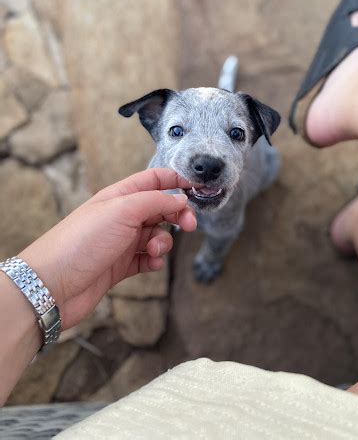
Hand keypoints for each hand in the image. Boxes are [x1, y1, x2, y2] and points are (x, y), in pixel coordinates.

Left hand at [18, 168, 196, 329]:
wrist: (53, 285)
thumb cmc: (81, 241)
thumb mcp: (122, 211)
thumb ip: (155, 201)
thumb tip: (180, 200)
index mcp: (120, 196)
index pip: (154, 180)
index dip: (177, 181)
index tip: (197, 189)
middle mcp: (121, 216)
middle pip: (160, 208)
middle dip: (177, 215)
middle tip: (189, 225)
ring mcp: (121, 241)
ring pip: (156, 236)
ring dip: (163, 243)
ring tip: (153, 252)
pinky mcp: (120, 265)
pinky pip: (147, 259)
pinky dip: (153, 261)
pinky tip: (149, 264)